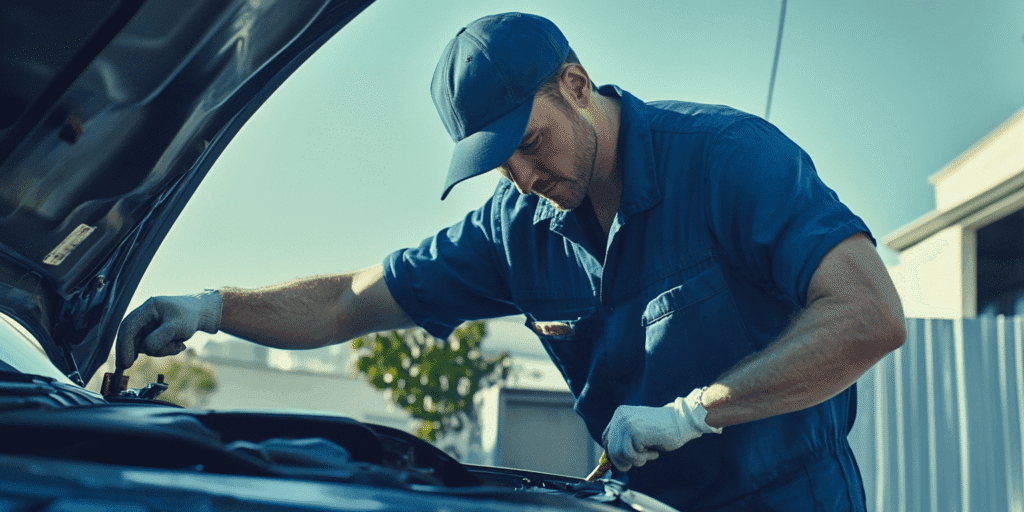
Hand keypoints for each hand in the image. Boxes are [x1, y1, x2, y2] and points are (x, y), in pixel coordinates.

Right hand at [115, 290, 221, 369]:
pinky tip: (178, 345)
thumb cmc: (191, 316)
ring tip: (177, 345)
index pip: (128, 326)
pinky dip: (164, 350)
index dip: (123, 345)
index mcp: (149, 308)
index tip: (125, 362)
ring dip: (160, 350)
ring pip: (144, 345)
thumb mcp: (178, 327)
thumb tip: (146, 349)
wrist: (203, 313)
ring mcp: (148, 325)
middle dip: (135, 352)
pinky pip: (152, 347)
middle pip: (131, 337)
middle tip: (129, 365)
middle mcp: (145, 316)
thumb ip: (161, 337)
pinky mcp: (154, 333)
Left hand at [601, 387, 721, 471]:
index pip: (606, 437)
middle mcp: (619, 416)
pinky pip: (629, 455)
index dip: (611, 453)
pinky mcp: (633, 431)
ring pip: (618, 453)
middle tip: (640, 460)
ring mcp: (625, 423)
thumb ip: (625, 440)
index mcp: (620, 414)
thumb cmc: (663, 430)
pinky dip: (642, 458)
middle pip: (610, 448)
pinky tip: (653, 452)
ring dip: (635, 460)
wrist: (682, 421)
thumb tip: (609, 459)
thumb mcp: (639, 433)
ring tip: (649, 455)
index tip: (622, 462)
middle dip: (624, 460)